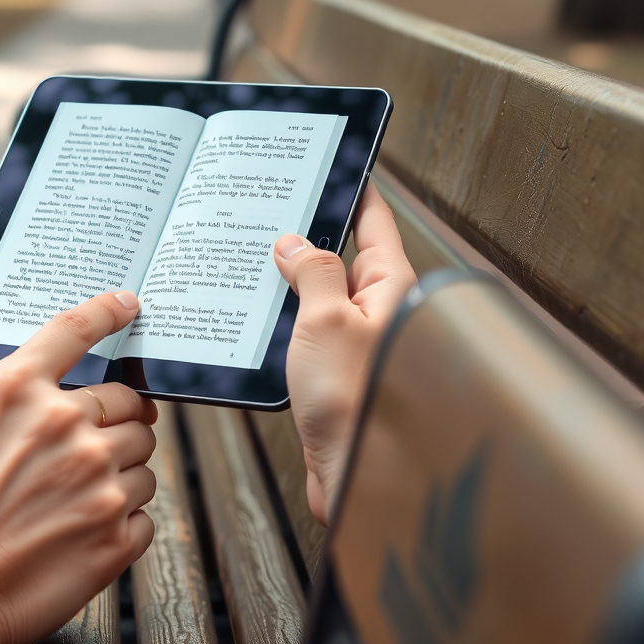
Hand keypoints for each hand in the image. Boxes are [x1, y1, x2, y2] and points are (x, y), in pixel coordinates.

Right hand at [0, 291, 156, 643]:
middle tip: (100, 438)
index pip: (75, 329)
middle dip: (119, 416)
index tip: (127, 305)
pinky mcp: (113, 534)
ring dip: (123, 469)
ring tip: (83, 497)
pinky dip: (125, 518)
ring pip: (143, 455)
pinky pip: (146, 511)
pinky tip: (88, 531)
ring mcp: (96, 479)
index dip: (108, 312)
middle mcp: (63, 423)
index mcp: (14, 389)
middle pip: (128, 399)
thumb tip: (13, 410)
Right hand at [274, 183, 415, 525]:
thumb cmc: (356, 403)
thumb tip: (293, 243)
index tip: (336, 163)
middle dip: (308, 232)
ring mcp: (355, 340)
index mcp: (390, 287)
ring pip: (320, 293)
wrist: (359, 480)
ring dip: (290, 278)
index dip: (354, 190)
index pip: (374, 222)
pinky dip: (285, 315)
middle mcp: (378, 310)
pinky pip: (309, 328)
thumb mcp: (327, 321)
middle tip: (272, 207)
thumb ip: (311, 273)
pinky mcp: (334, 369)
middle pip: (342, 254)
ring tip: (252, 255)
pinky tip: (256, 310)